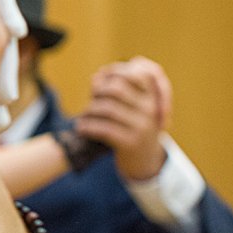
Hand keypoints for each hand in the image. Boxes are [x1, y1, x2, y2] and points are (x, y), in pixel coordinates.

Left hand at [75, 57, 170, 181]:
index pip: (136, 72)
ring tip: (83, 117)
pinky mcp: (131, 142)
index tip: (99, 78)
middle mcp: (150, 109)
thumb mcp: (131, 107)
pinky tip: (81, 128)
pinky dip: (87, 126)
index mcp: (152, 96)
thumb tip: (95, 77)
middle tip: (90, 100)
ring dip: (88, 111)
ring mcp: (142, 126)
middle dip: (97, 91)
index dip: (114, 71)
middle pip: (116, 88)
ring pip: (107, 108)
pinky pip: (103, 129)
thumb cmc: (131, 128)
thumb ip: (116, 90)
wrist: (145, 162)